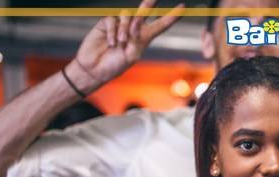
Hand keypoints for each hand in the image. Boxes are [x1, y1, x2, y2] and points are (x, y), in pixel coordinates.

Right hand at [67, 0, 183, 93]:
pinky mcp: (107, 23)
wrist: (95, 68)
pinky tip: (110, 43)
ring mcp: (120, 25)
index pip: (160, 25)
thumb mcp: (132, 55)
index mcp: (143, 38)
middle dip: (149, 4)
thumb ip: (136, 38)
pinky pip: (113, 20)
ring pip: (127, 17)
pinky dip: (112, 32)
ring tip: (119, 43)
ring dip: (124, 30)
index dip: (172, 17)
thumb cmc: (115, 65)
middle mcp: (133, 29)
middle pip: (144, 12)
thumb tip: (134, 20)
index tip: (183, 7)